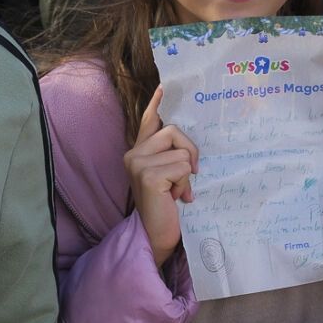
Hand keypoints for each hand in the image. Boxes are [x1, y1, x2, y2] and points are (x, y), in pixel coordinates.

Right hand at [123, 87, 196, 267]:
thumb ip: (171, 154)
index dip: (157, 104)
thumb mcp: (169, 175)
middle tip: (189, 176)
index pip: (148, 120)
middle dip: (190, 152)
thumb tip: (186, 133)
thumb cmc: (165, 206)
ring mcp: (137, 163)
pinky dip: (185, 183)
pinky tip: (176, 198)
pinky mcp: (147, 175)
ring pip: (181, 150)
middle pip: (174, 130)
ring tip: (177, 191)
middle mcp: (133, 153)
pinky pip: (182, 166)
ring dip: (187, 173)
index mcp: (138, 151)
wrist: (156, 236)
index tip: (166, 85)